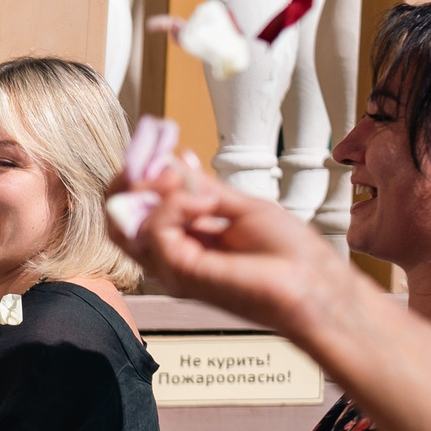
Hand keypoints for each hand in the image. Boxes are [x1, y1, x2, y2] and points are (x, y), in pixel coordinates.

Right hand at [110, 153, 352, 340]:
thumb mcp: (240, 205)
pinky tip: (205, 203)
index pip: (136, 210)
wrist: (312, 282)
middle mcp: (171, 256)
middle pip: (118, 220)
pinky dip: (174, 206)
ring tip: (183, 181)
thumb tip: (177, 162)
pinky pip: (153, 230)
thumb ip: (202, 188)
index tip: (154, 148)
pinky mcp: (178, 272)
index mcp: (185, 241)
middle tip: (154, 160)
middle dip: (130, 182)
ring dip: (151, 190)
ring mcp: (171, 266)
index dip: (138, 178)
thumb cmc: (290, 255)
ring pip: (124, 225)